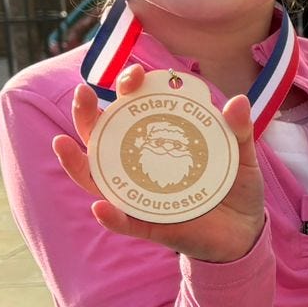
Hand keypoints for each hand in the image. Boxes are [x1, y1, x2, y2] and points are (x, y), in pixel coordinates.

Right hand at [53, 65, 264, 263]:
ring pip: (99, 180)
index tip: (134, 74)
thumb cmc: (235, 188)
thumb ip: (238, 131)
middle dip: (86, 115)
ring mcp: (142, 197)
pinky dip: (112, 217)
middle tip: (83, 94)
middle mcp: (141, 167)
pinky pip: (126, 223)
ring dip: (78, 163)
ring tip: (61, 144)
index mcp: (159, 142)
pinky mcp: (152, 227)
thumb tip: (238, 101)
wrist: (246, 232)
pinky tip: (100, 208)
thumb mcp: (241, 157)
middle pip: (103, 139)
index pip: (135, 110)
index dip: (129, 89)